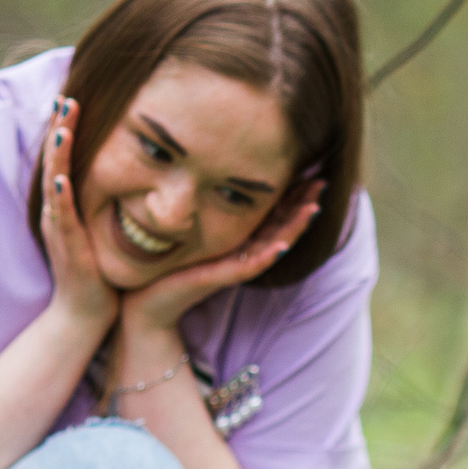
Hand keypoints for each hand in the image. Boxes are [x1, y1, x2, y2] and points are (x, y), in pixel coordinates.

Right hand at [37, 99, 119, 334]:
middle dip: (59, 128)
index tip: (75, 99)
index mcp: (65, 203)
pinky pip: (61, 217)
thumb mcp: (102, 226)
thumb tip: (133, 176)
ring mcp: (58, 226)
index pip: (64, 158)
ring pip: (54, 182)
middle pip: (53, 160)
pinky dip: (60, 196)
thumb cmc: (98, 271)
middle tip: (66, 97)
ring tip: (63, 124)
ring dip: (57, 153)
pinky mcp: (66, 247)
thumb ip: (110, 201)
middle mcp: (56, 210)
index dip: (66, 128)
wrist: (86, 313)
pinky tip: (61, 178)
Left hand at [120, 178, 325, 336]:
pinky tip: (282, 245)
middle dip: (303, 204)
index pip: (275, 212)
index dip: (294, 194)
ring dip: (295, 228)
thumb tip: (206, 168)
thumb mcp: (189, 225)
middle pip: (282, 225)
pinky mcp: (222, 277)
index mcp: (239, 237)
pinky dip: (267, 256)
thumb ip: (202, 204)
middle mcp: (242, 251)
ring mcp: (235, 266)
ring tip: (313, 209)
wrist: (145, 299)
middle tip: (321, 182)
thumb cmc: (164, 260)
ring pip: (275, 244)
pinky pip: (251, 266)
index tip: (311, 171)